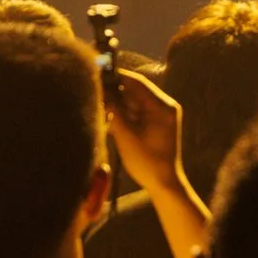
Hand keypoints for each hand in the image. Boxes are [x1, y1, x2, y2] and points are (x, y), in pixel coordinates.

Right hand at [106, 68, 188, 202]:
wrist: (163, 184)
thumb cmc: (146, 162)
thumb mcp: (126, 135)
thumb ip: (113, 110)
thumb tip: (100, 90)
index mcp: (162, 106)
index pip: (136, 82)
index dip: (116, 76)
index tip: (97, 73)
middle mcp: (163, 106)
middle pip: (134, 91)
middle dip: (114, 91)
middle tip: (94, 91)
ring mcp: (160, 115)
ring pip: (133, 101)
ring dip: (116, 103)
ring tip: (98, 105)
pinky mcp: (154, 123)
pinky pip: (135, 112)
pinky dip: (122, 113)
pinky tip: (107, 116)